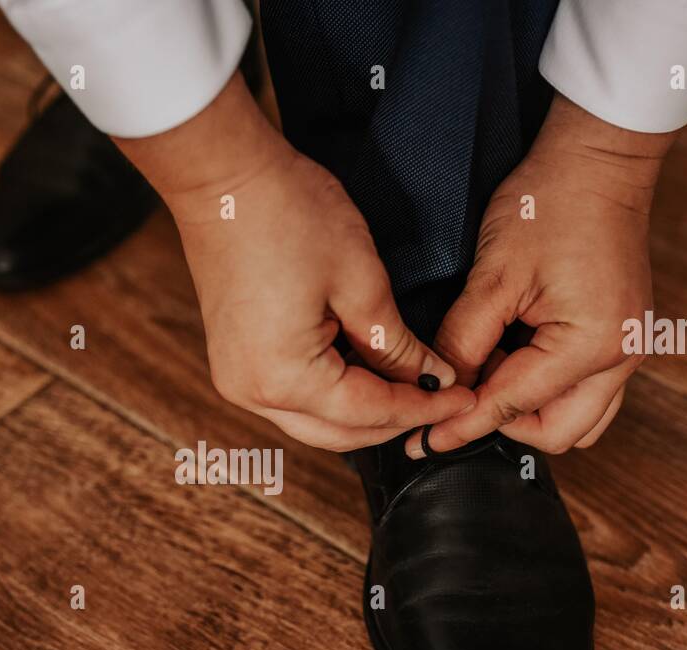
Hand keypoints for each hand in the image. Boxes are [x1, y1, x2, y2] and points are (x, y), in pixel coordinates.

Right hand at [116, 76, 474, 450]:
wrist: (222, 178)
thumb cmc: (286, 214)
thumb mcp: (361, 280)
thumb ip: (397, 345)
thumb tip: (431, 377)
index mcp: (283, 377)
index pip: (370, 413)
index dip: (423, 409)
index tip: (464, 400)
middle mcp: (253, 393)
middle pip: (341, 434)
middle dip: (396, 422)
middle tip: (445, 399)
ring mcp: (238, 381)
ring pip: (317, 422)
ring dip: (366, 412)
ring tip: (414, 387)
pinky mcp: (236, 363)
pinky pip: (294, 400)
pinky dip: (335, 396)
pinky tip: (369, 374)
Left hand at [412, 94, 676, 457]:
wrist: (597, 160)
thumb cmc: (551, 203)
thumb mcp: (494, 275)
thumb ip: (464, 340)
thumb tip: (439, 387)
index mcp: (592, 345)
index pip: (514, 406)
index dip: (463, 425)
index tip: (424, 441)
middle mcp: (621, 356)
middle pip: (557, 432)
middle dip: (503, 426)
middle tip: (455, 403)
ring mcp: (627, 347)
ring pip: (576, 417)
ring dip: (528, 411)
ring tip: (484, 377)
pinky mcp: (620, 335)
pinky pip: (585, 389)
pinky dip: (545, 389)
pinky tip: (509, 360)